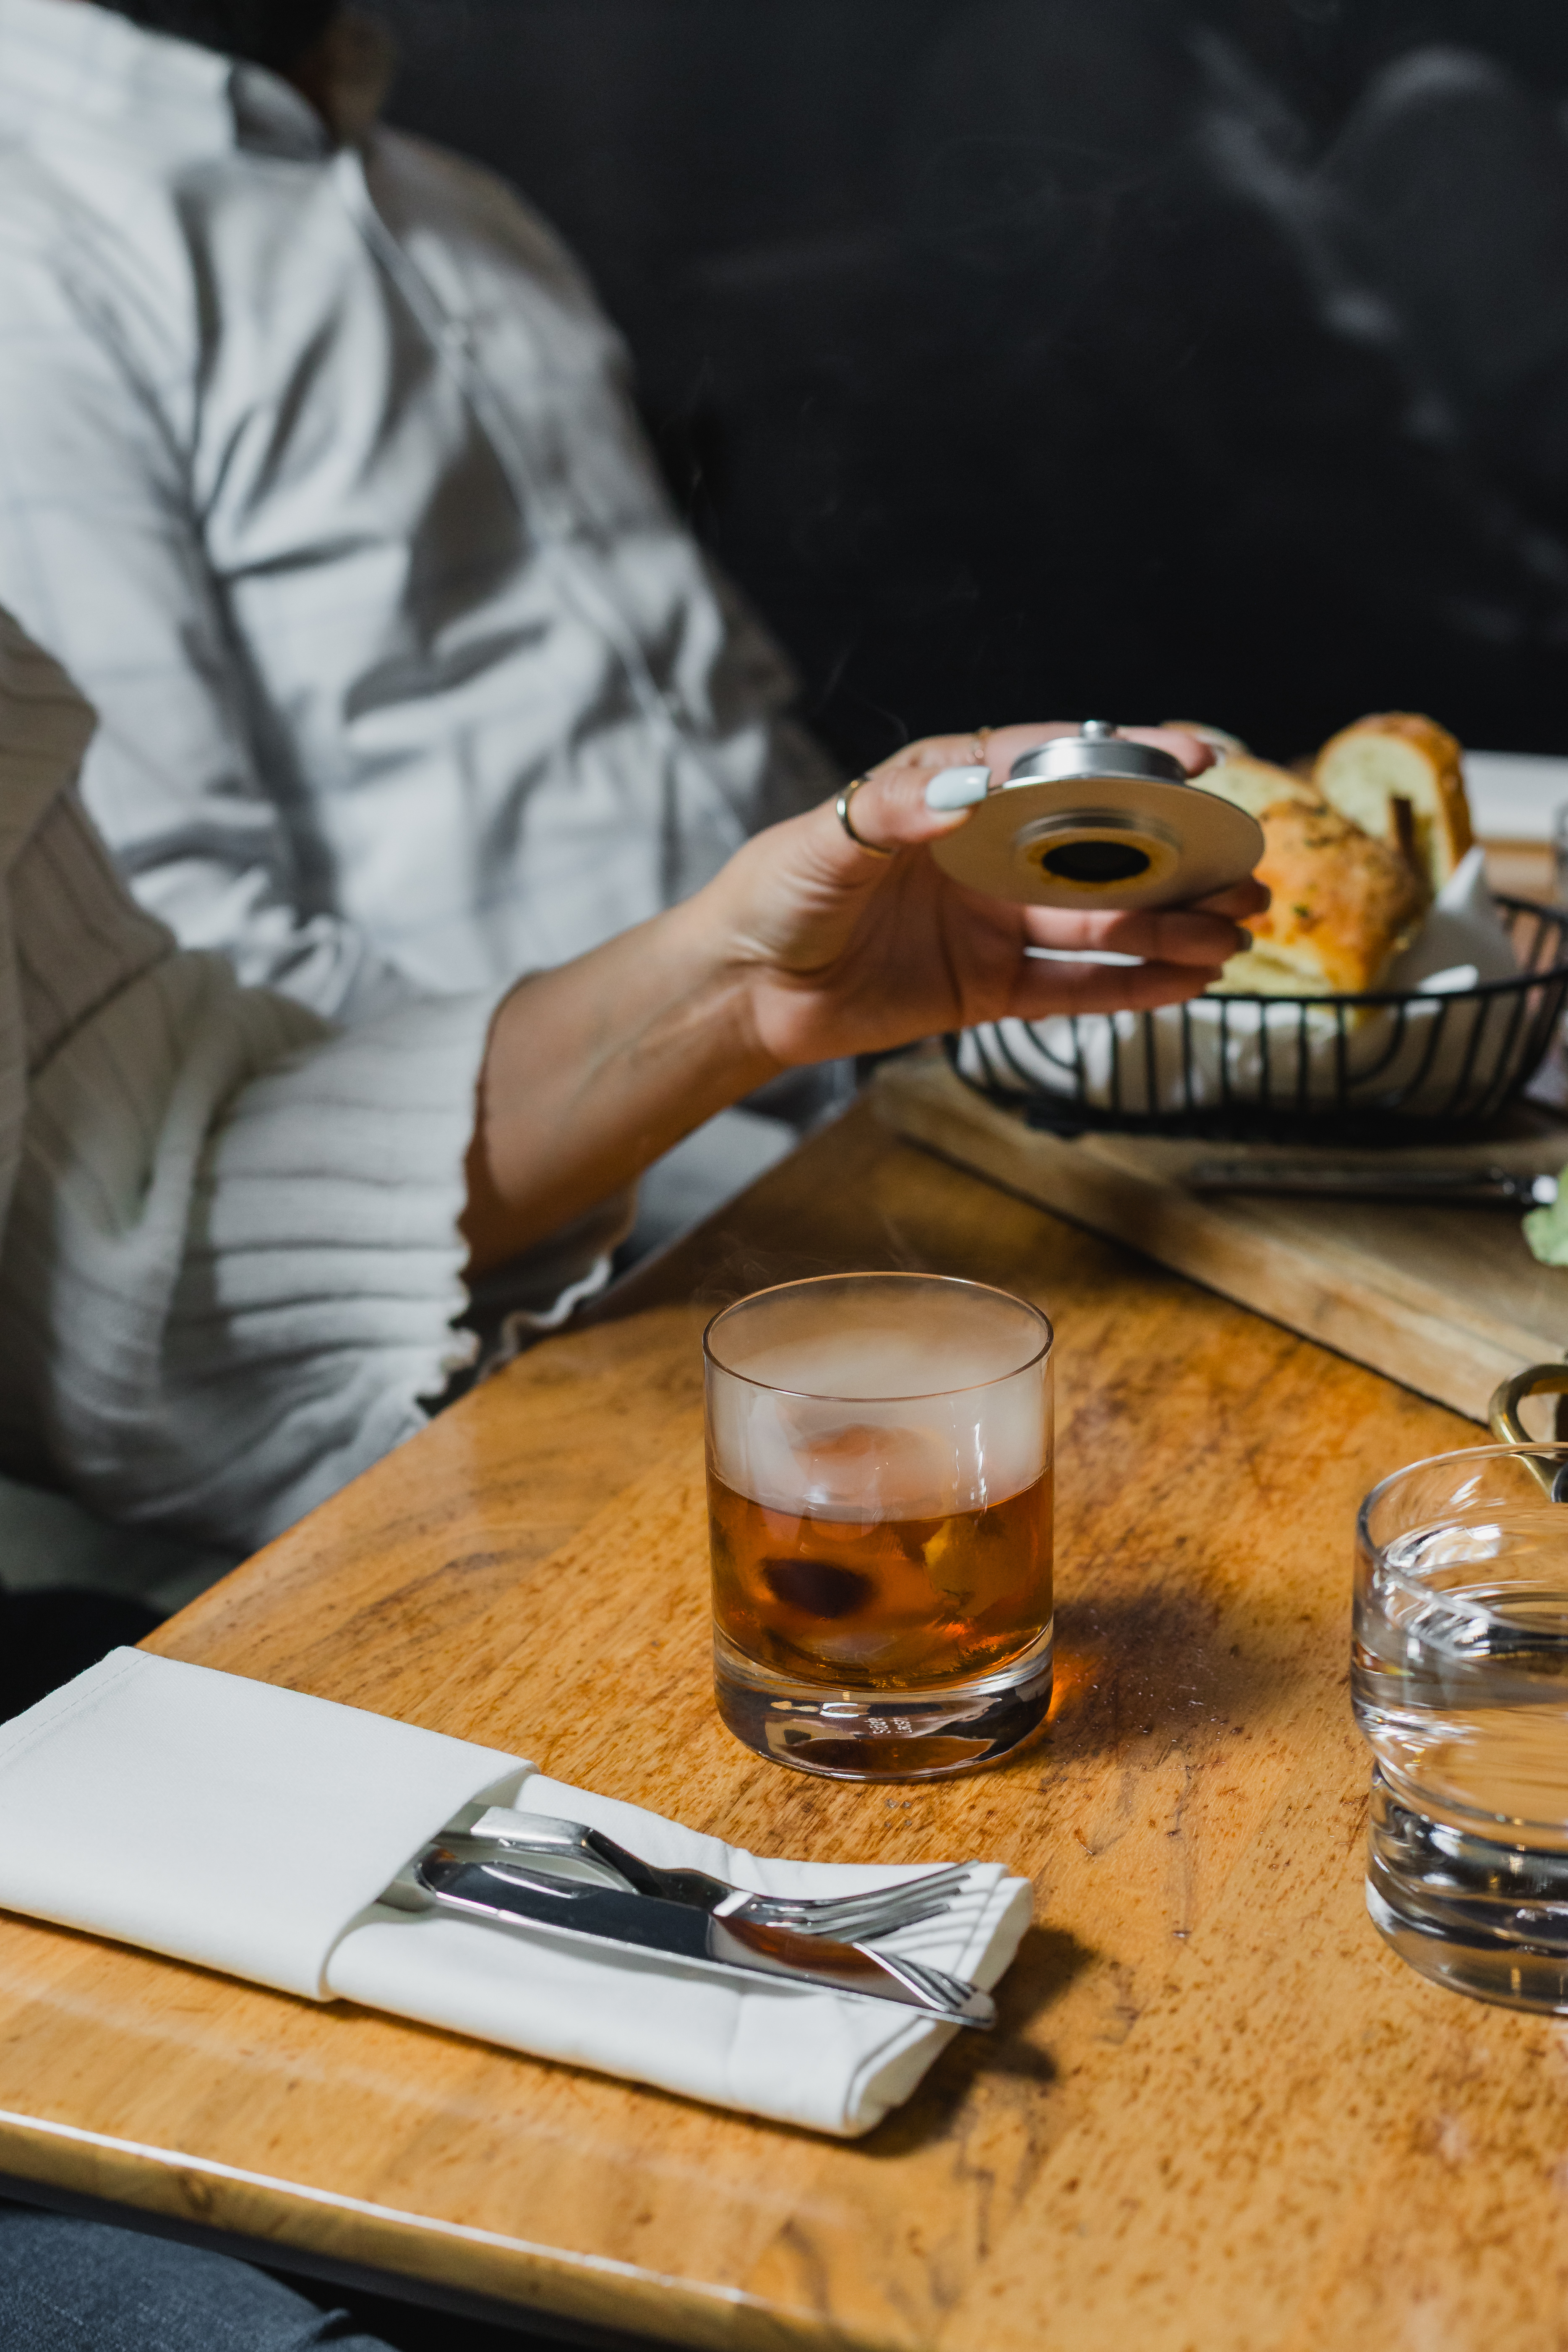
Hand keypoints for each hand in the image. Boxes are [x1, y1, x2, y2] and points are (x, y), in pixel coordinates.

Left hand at [465, 721, 1268, 1270]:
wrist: (741, 988)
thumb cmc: (773, 895)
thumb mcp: (824, 843)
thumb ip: (892, 813)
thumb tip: (961, 790)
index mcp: (956, 797)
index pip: (1059, 766)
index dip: (1130, 758)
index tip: (1196, 753)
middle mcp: (990, 855)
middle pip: (1104, 848)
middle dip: (1179, 855)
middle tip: (1246, 864)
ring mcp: (998, 923)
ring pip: (1106, 922)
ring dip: (1174, 924)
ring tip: (1239, 930)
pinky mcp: (992, 988)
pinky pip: (1078, 989)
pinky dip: (1136, 986)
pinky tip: (1194, 978)